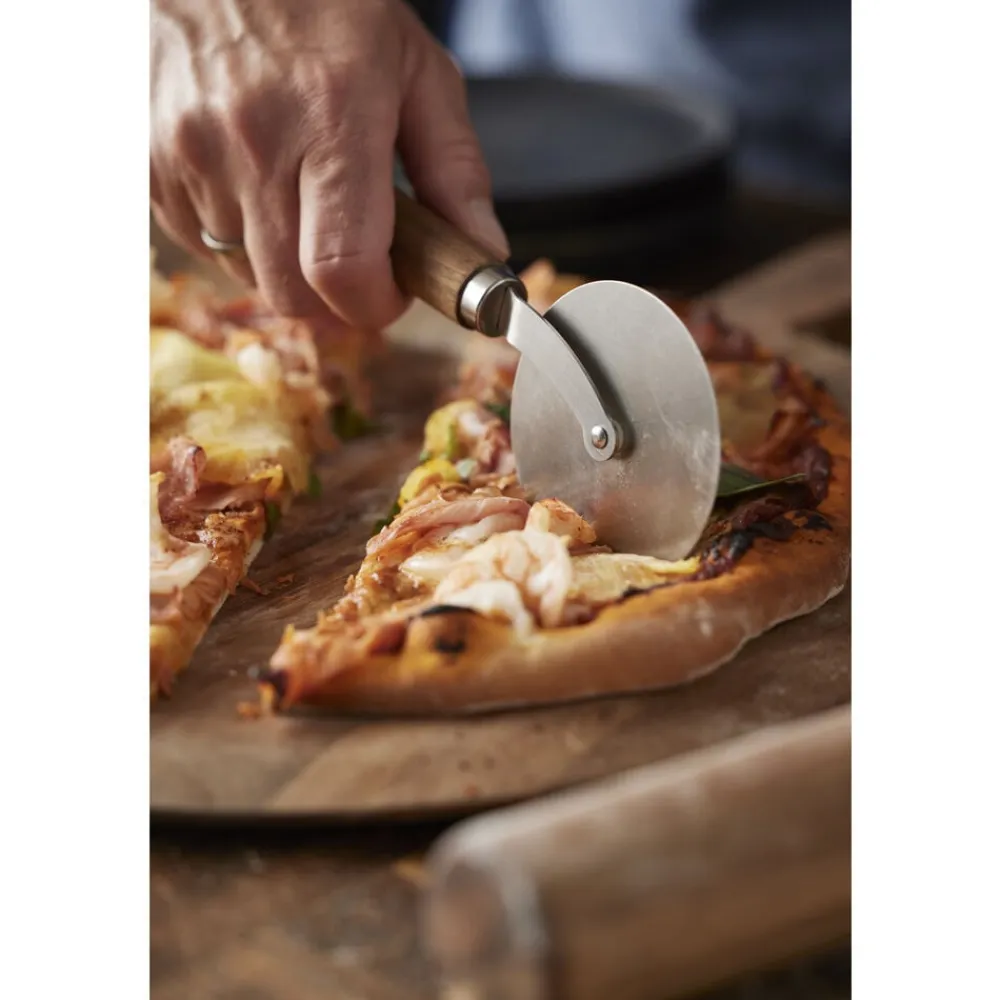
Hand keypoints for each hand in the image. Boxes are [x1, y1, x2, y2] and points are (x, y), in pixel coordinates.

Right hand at [150, 0, 508, 329]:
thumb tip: (482, 252)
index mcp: (331, 118)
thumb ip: (455, 170)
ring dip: (287, 266)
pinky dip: (239, 239)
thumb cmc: (324, 4)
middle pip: (294, 295)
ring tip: (302, 201)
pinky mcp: (150, 165)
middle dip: (336, 299)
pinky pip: (202, 246)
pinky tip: (256, 186)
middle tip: (358, 259)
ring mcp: (188, 156)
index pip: (344, 271)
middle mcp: (251, 143)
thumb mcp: (414, 69)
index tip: (393, 292)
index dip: (376, 305)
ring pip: (249, 277)